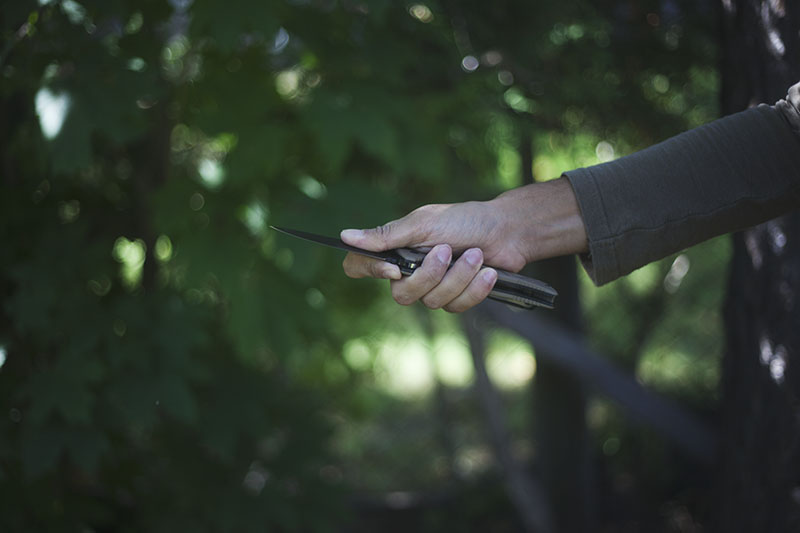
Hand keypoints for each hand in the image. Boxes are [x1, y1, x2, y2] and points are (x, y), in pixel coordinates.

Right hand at [341, 177, 587, 311]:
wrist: (507, 231)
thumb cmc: (464, 220)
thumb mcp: (423, 223)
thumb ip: (387, 235)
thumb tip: (345, 236)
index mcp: (396, 249)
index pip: (359, 266)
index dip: (369, 272)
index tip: (395, 267)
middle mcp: (409, 271)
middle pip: (402, 294)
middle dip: (430, 275)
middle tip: (449, 250)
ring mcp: (433, 287)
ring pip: (433, 302)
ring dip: (459, 276)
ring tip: (477, 254)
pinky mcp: (457, 298)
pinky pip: (457, 306)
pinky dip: (475, 287)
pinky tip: (488, 272)